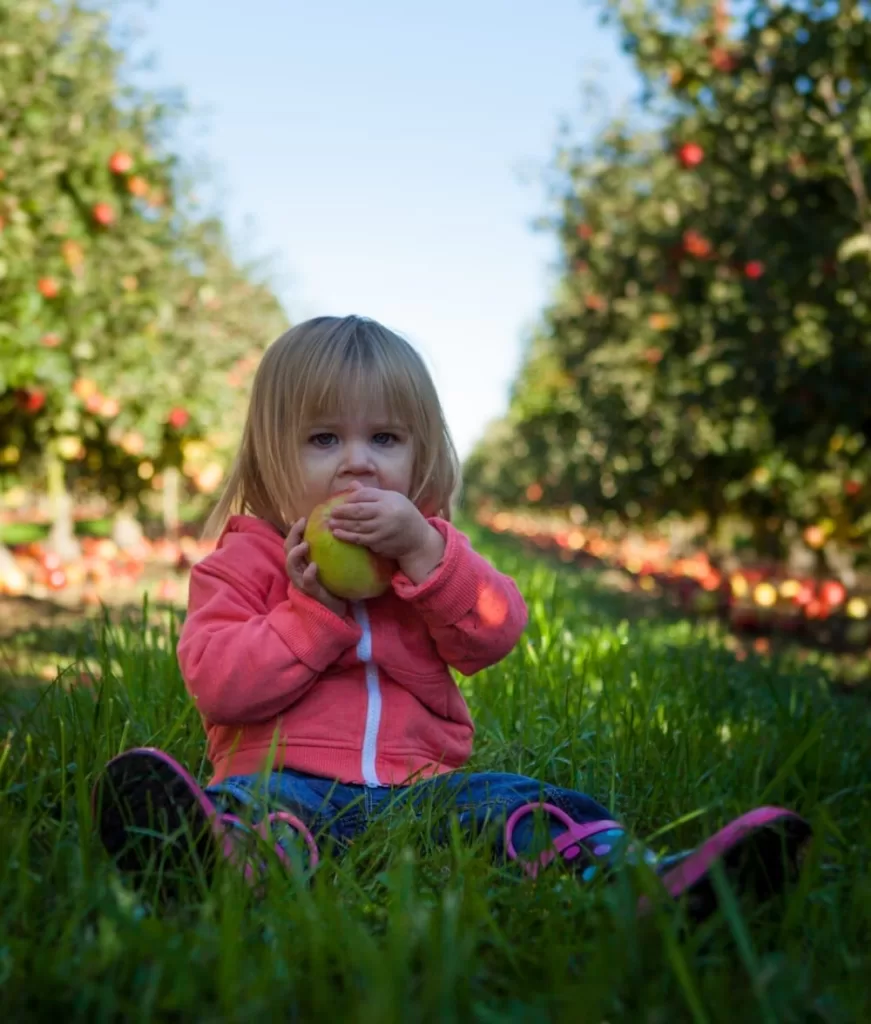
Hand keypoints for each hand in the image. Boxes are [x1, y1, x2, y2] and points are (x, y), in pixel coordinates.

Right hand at [284, 517, 347, 617]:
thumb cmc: (333, 586)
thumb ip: (330, 552)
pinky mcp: (311, 593)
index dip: (295, 530)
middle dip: (292, 536)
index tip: (304, 518)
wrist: (335, 611)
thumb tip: (342, 531)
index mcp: (302, 563)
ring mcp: (302, 583)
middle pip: (287, 550)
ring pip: (291, 566)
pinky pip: (306, 583)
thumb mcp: (330, 566)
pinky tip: (313, 567)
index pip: (293, 543)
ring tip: (305, 545)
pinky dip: (308, 574)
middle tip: (301, 524)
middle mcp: (298, 571)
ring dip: (296, 554)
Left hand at [328, 486, 445, 582]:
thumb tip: (352, 485)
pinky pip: (362, 540)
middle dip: (342, 512)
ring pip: (358, 528)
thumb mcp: (392, 498)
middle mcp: (385, 515)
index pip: (364, 496)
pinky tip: (339, 535)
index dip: (351, 498)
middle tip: (331, 513)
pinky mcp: (380, 544)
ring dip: (342, 526)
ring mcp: (382, 531)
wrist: (418, 538)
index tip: (341, 502)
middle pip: (359, 512)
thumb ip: (371, 493)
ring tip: (331, 524)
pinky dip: (349, 537)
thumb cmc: (403, 514)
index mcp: (387, 501)